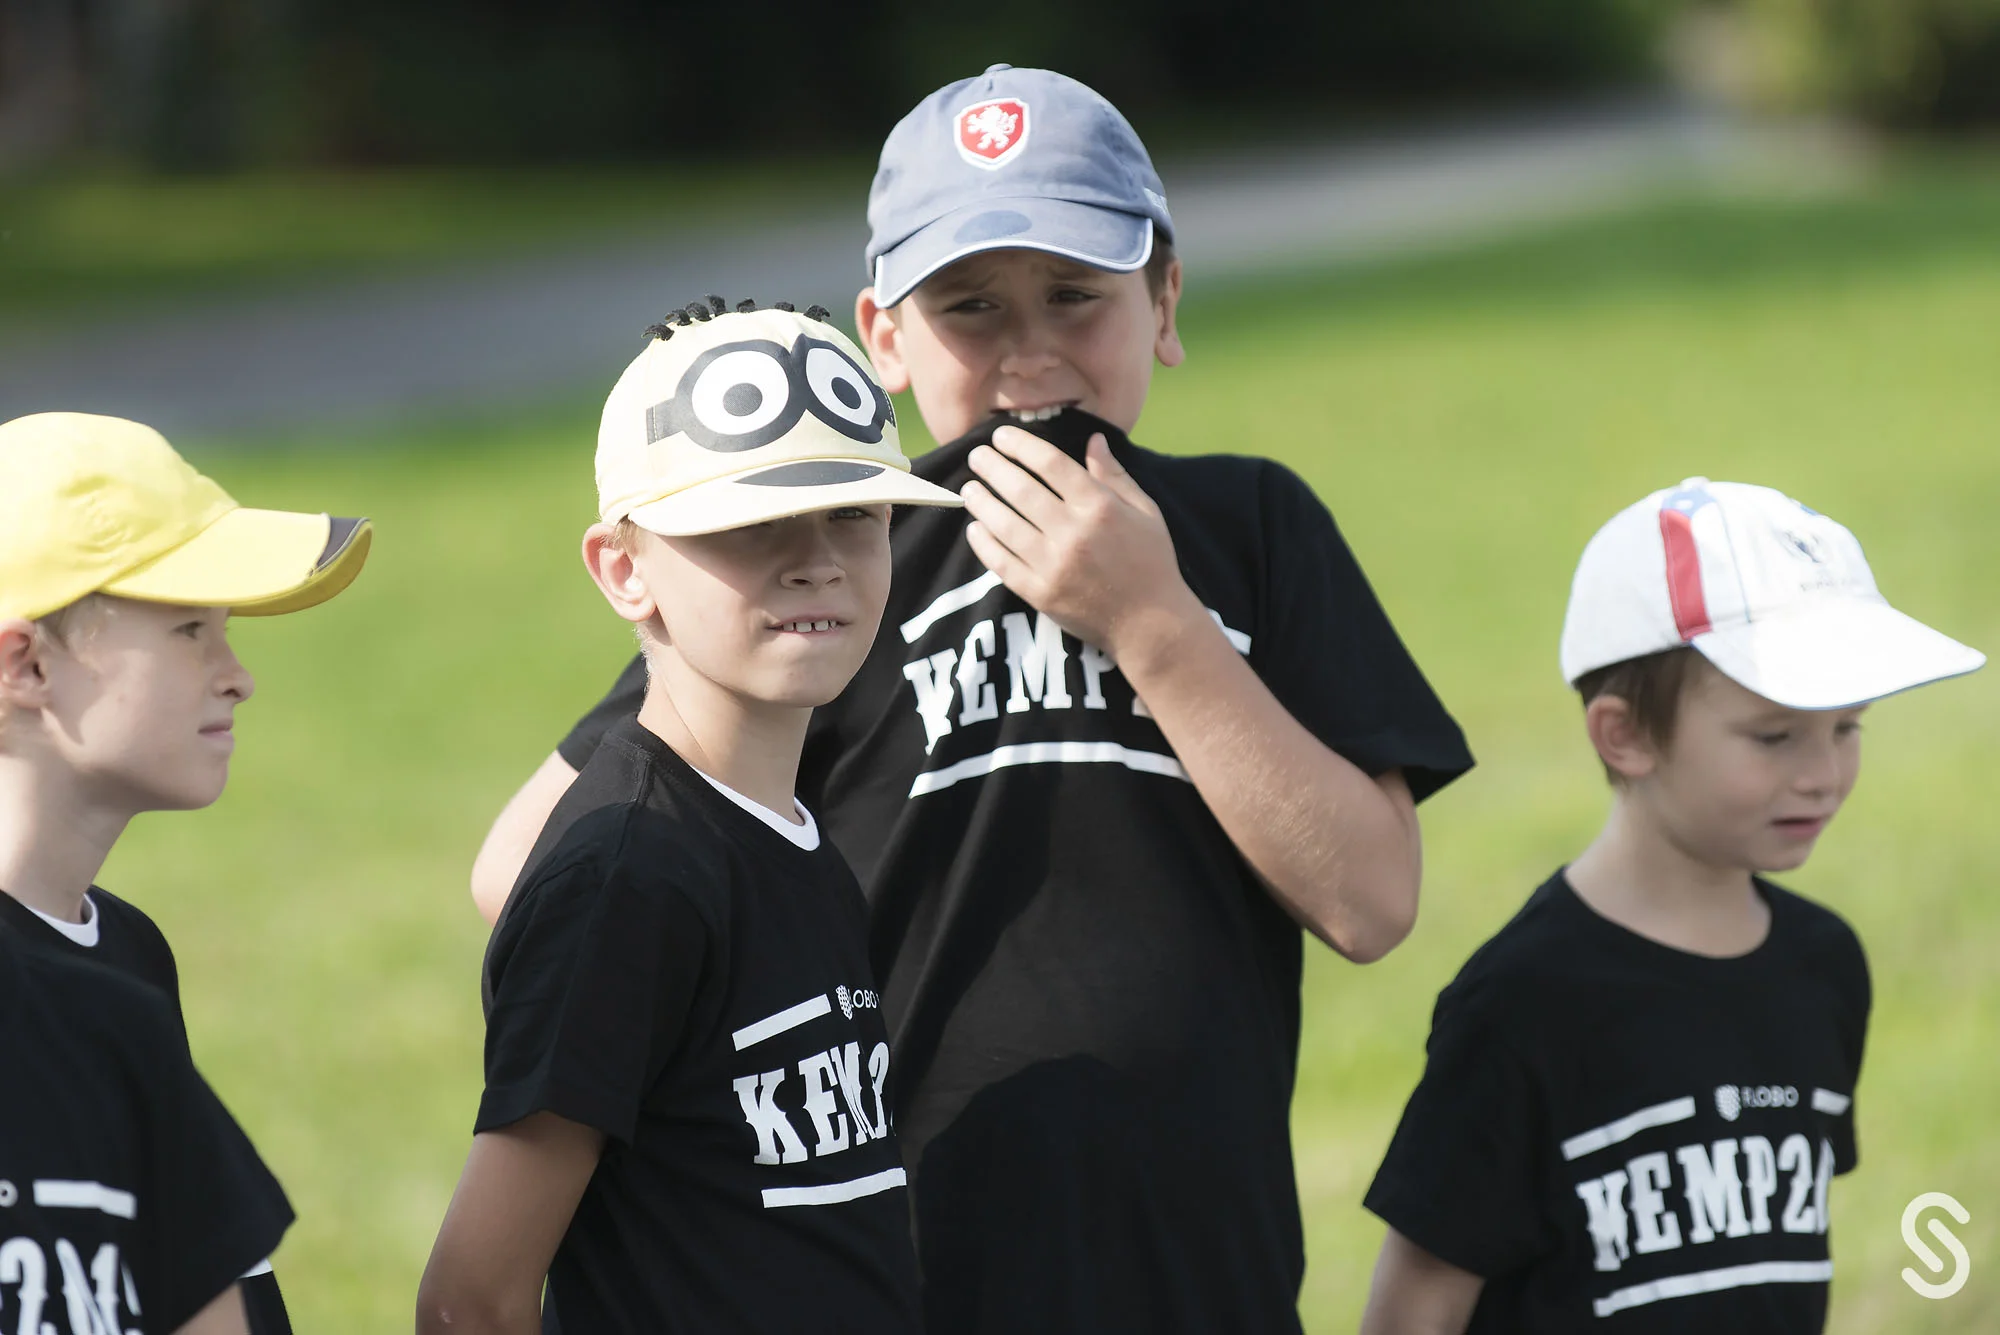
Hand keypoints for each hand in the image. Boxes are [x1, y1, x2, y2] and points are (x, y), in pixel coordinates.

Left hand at [961, 425, 1205, 665]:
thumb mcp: (1145, 511)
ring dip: (981, 502)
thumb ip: (1114, 475)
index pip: (1051, 464)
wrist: (1150, 624)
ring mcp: (1054, 566)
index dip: (1021, 445)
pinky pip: (1002, 563)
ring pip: (1005, 524)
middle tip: (977, 455)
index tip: (1002, 436)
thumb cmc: (1151, 562)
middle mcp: (1074, 533)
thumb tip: (1093, 438)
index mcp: (1100, 507)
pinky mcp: (1040, 594)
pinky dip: (984, 543)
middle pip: (1021, 489)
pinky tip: (974, 529)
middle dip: (993, 467)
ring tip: (969, 489)